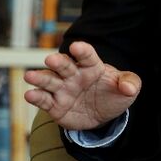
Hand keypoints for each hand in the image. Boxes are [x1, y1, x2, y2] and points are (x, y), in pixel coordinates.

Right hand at [23, 41, 141, 130]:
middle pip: (64, 66)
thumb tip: (128, 87)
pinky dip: (36, 97)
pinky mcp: (55, 105)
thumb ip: (131, 83)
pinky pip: (44, 100)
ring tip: (30, 76)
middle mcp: (74, 75)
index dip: (83, 51)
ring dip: (40, 78)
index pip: (87, 56)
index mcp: (92, 66)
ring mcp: (63, 89)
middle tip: (51, 59)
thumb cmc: (114, 94)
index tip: (78, 46)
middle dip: (58, 62)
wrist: (103, 114)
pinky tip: (29, 94)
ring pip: (50, 81)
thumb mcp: (129, 88)